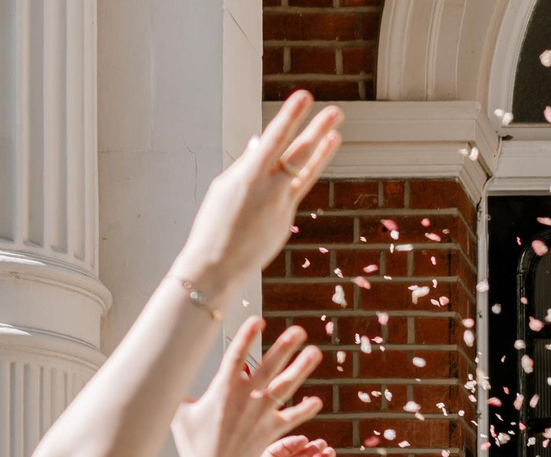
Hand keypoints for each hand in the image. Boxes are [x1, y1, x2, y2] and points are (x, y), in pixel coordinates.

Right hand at [169, 321, 325, 456]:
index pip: (236, 355)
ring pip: (285, 386)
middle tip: (299, 331)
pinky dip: (305, 409)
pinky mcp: (271, 432)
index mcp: (222, 389)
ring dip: (301, 368)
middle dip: (284, 347)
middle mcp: (245, 398)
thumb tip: (167, 375)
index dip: (247, 336)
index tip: (258, 320)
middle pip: (268, 366)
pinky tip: (317, 400)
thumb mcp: (180, 412)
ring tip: (315, 353)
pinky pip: (292, 417)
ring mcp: (261, 414)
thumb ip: (181, 391)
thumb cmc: (193, 445)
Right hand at [171, 91, 343, 298]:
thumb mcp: (225, 187)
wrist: (217, 266)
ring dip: (322, 152)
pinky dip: (294, 179)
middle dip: (317, 130)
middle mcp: (271, 190)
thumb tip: (259, 143)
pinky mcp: (286, 222)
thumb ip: (246, 164)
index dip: (291, 116)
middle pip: (299, 154)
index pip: (275, 138)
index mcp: (249, 177)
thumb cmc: (214, 223)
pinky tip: (298, 170)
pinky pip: (292, 193)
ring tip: (336, 136)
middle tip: (336, 111)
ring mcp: (283, 207)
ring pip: (306, 174)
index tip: (305, 96)